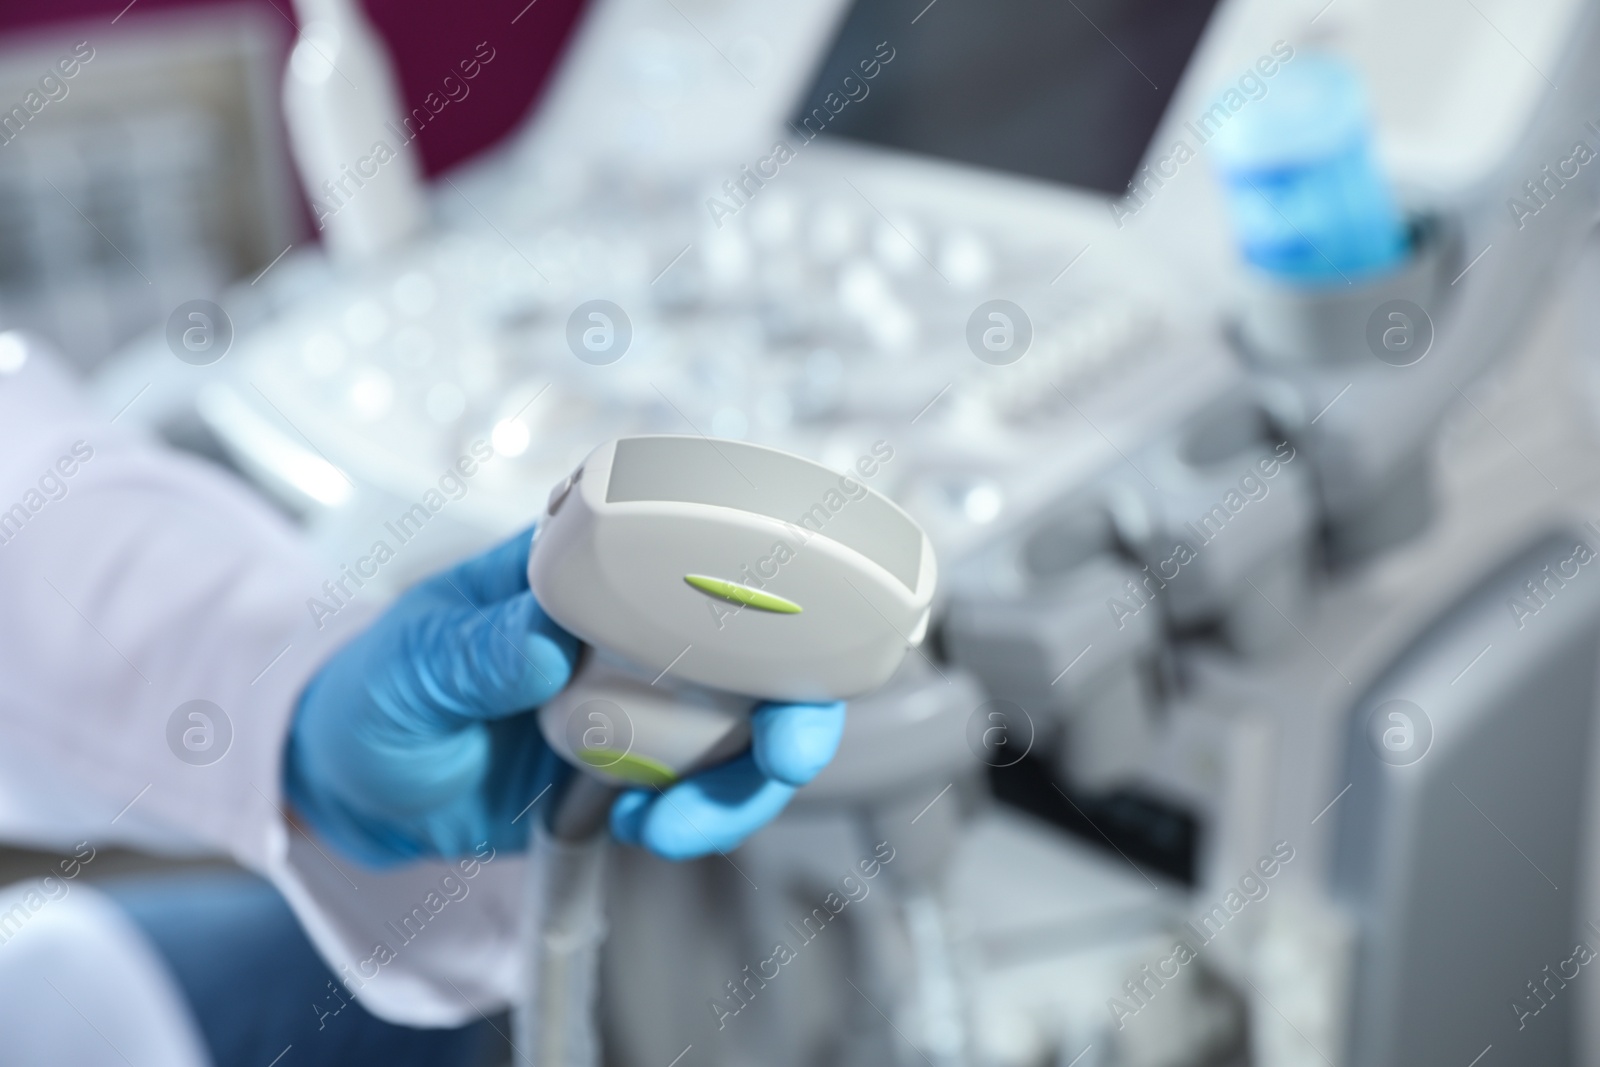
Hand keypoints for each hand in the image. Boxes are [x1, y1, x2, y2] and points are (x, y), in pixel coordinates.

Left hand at [285, 530, 846, 865]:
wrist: (354, 785)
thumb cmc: (374, 691)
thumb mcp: (411, 666)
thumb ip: (476, 651)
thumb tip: (545, 641)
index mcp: (584, 568)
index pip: (696, 552)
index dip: (770, 587)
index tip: (795, 641)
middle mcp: (632, 627)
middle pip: (754, 652)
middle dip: (793, 707)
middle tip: (786, 758)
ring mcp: (643, 699)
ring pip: (741, 732)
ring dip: (737, 786)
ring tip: (673, 828)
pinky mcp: (636, 765)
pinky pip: (700, 788)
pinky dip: (697, 817)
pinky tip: (649, 831)